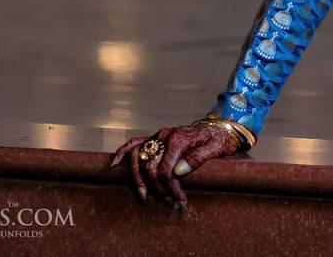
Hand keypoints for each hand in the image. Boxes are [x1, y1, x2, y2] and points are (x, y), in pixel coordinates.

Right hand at [109, 121, 244, 211]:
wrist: (217, 128)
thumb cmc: (217, 139)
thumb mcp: (214, 148)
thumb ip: (197, 159)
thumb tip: (177, 172)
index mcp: (178, 139)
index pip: (165, 169)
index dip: (170, 188)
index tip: (179, 201)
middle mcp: (164, 136)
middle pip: (150, 166)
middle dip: (157, 188)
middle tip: (169, 203)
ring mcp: (157, 136)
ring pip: (137, 157)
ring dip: (138, 179)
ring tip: (143, 197)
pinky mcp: (154, 139)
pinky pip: (134, 144)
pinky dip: (122, 153)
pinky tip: (114, 165)